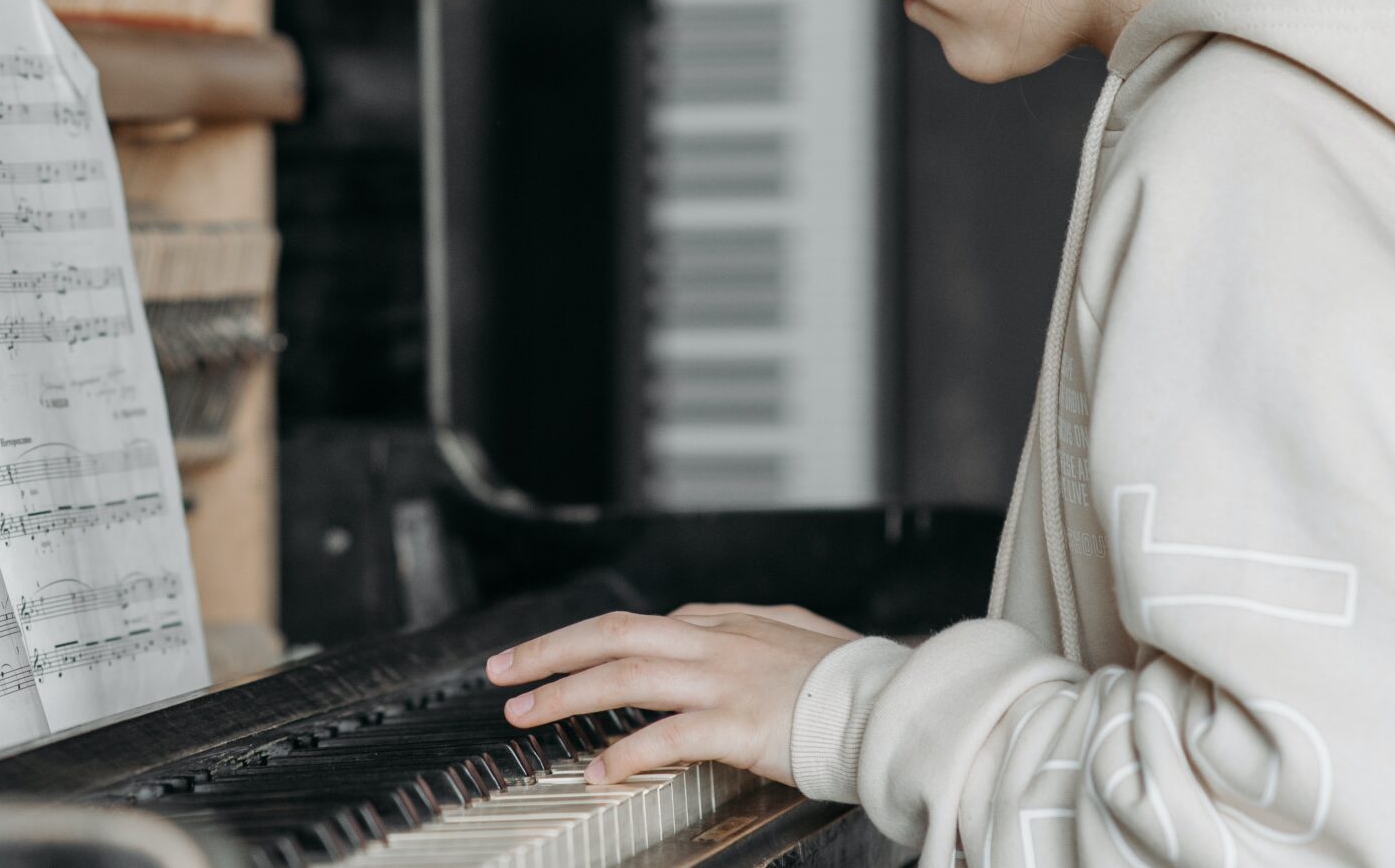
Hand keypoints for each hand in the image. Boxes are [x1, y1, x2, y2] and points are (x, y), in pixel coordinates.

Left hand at [483, 608, 853, 786]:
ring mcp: (725, 680)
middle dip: (549, 650)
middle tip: (502, 671)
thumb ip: (748, 629)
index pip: (638, 625)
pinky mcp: (740, 723)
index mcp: (726, 624)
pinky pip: (668, 736)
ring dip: (566, 694)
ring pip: (625, 676)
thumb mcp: (792, 633)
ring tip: (525, 715)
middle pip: (612, 634)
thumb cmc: (850, 677)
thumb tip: (717, 626)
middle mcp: (716, 642)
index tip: (548, 660)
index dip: (584, 643)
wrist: (893, 700)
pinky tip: (598, 769)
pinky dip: (626, 751)